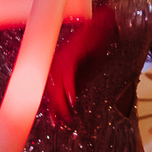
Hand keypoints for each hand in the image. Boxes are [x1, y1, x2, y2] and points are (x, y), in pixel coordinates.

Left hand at [43, 5, 118, 121]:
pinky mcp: (68, 56)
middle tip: (59, 122)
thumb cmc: (93, 47)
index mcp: (56, 67)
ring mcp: (60, 59)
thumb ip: (76, 85)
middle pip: (50, 91)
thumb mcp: (84, 71)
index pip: (51, 91)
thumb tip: (71, 102)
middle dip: (55, 109)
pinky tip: (73, 100)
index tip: (55, 121)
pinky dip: (70, 89)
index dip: (52, 108)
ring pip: (56, 86)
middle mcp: (55, 63)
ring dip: (61, 103)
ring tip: (66, 116)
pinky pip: (67, 76)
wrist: (100, 29)